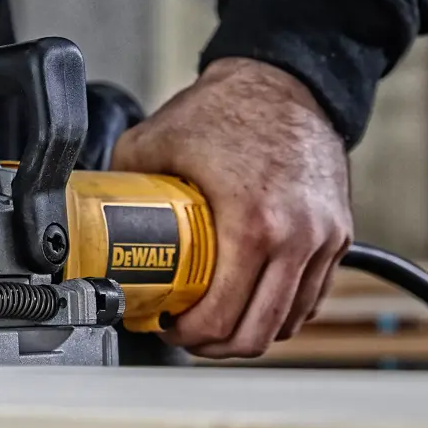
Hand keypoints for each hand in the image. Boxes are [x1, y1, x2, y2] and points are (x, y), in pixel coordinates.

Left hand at [111, 57, 350, 358]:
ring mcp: (324, 239)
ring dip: (250, 331)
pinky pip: (313, 296)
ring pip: (290, 322)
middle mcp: (297, 238)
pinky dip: (282, 310)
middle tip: (187, 333)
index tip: (167, 325)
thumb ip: (120, 184)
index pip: (222, 316)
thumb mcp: (154, 143)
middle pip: (258, 333)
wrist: (284, 81)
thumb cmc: (227, 108)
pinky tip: (252, 302)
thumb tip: (88, 214)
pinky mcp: (339, 235)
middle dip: (215, 345)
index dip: (187, 335)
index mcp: (252, 223)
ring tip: (217, 321)